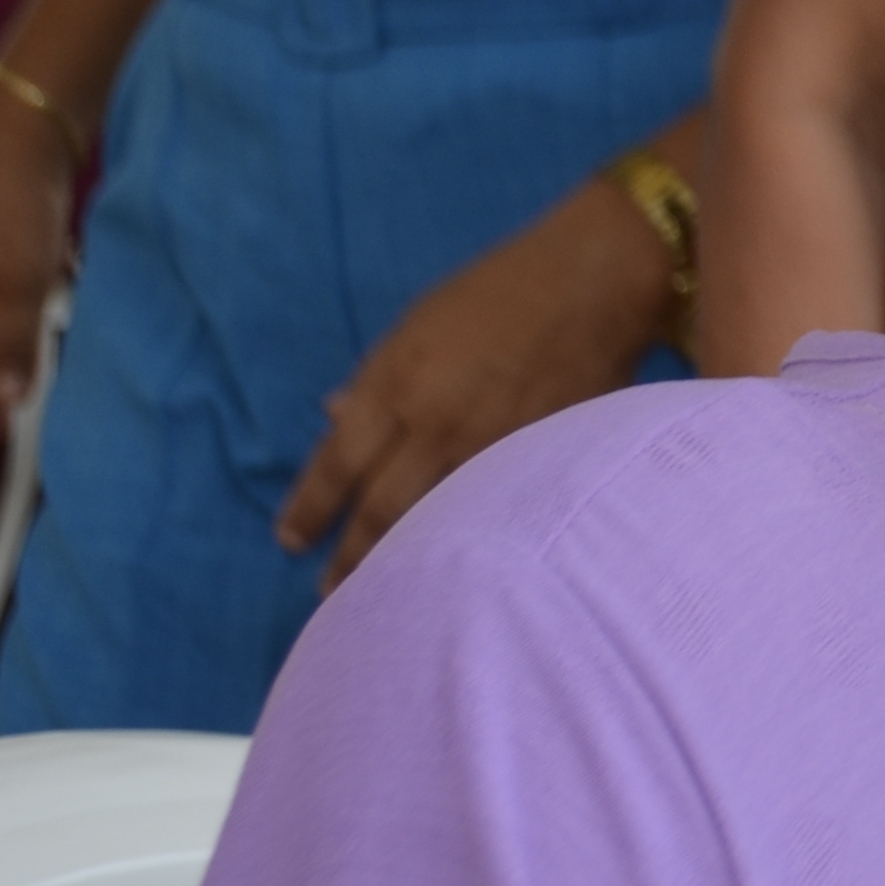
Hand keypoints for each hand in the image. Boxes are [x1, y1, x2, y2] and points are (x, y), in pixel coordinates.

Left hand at [276, 184, 672, 587]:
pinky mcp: (539, 463)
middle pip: (380, 510)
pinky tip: (458, 574)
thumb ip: (377, 379)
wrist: (594, 284)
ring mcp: (491, 449)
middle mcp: (435, 424)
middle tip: (332, 596)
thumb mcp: (418, 324)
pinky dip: (469, 546)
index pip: (337, 463)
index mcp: (397, 383)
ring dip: (406, 563)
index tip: (291, 540)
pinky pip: (492, 515)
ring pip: (436, 524)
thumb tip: (335, 417)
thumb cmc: (499, 292)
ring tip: (388, 601)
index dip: (309, 508)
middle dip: (351, 560)